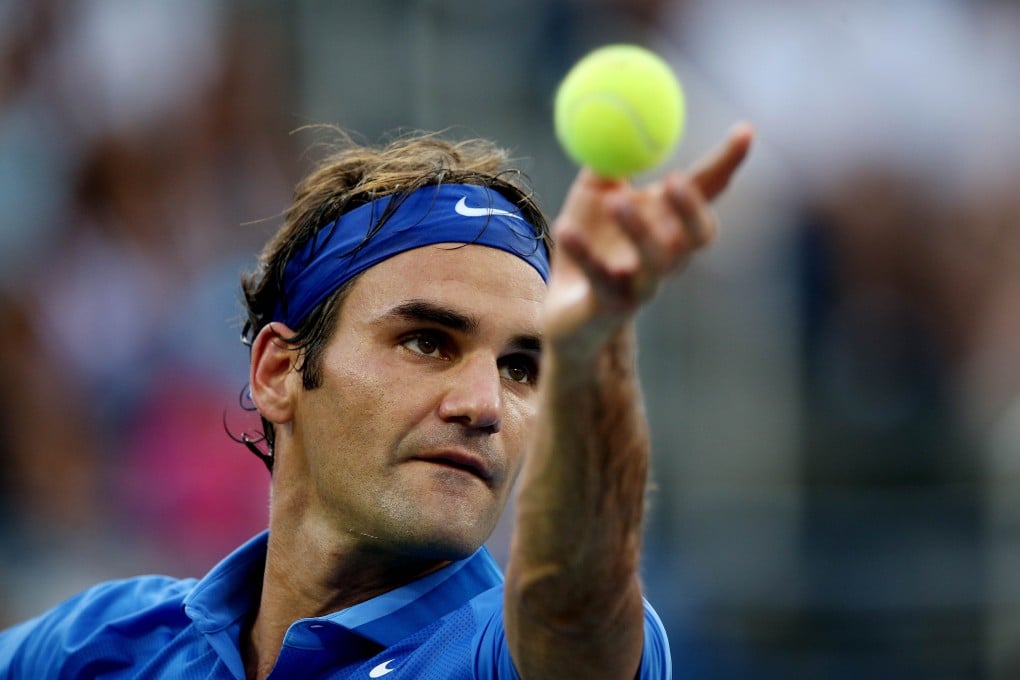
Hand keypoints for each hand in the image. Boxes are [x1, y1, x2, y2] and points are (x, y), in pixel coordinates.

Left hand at [543, 122, 754, 355]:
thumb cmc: (584, 242)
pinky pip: (602, 280)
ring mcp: (642, 286)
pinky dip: (585, 254)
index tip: (745, 130)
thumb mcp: (593, 192)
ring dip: (640, 230)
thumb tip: (620, 105)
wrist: (564, 311)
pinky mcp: (611, 306)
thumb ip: (610, 156)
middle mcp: (667, 257)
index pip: (709, 192)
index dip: (728, 164)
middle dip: (692, 208)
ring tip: (618, 199)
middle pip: (698, 236)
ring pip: (658, 263)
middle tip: (674, 178)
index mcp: (669, 222)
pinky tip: (566, 229)